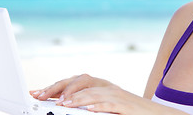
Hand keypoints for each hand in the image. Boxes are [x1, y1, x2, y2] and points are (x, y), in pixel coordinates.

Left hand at [30, 74, 186, 114]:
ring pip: (92, 91)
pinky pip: (107, 103)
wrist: (154, 114)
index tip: (38, 92)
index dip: (55, 85)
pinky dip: (94, 104)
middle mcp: (106, 86)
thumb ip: (88, 103)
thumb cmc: (128, 111)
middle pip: (80, 80)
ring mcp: (115, 94)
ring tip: (60, 104)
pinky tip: (83, 108)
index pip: (74, 80)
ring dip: (74, 97)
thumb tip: (63, 105)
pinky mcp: (123, 105)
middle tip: (41, 95)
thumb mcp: (105, 105)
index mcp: (100, 84)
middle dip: (59, 87)